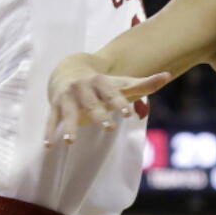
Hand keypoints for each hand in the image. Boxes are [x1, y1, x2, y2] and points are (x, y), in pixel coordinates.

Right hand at [45, 68, 169, 146]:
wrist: (69, 68)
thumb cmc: (102, 83)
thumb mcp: (122, 83)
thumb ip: (144, 83)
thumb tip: (167, 75)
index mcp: (101, 82)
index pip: (112, 94)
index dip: (119, 103)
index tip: (127, 113)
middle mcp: (83, 88)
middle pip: (92, 104)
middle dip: (98, 115)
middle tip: (108, 128)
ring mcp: (67, 97)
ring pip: (68, 113)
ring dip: (68, 127)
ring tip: (69, 141)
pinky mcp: (55, 106)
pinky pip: (51, 119)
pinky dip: (49, 131)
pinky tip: (48, 145)